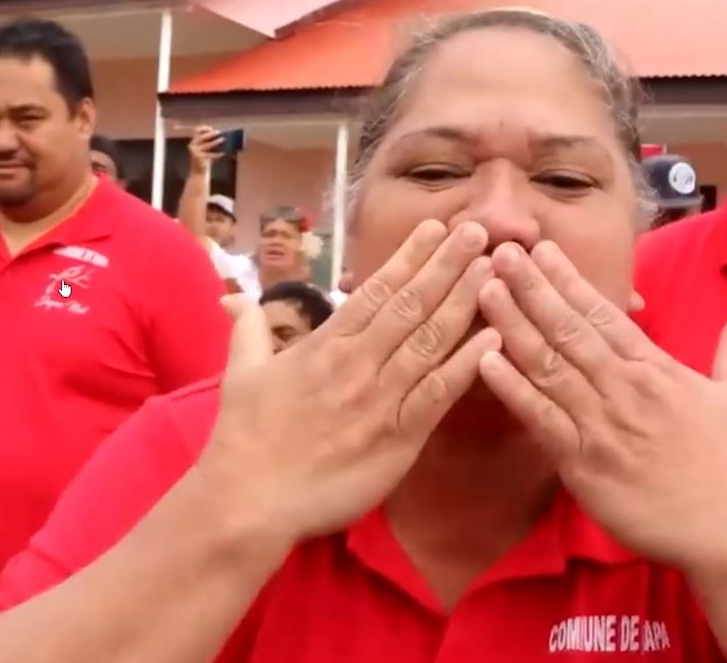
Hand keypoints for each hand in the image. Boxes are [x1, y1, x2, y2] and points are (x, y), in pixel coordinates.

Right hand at [188, 126, 224, 173]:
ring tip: (223, 140)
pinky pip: (210, 154)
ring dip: (216, 142)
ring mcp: (195, 152)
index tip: (212, 129)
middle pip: (202, 136)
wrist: (198, 172)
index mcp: (194, 142)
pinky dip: (217, 154)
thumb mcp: (206, 150)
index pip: (197, 131)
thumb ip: (209, 143)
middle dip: (211, 133)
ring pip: (207, 145)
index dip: (204, 128)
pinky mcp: (199, 158)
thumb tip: (222, 136)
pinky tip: (223, 153)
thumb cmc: (204, 160)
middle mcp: (193, 145)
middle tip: (220, 132)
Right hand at [194, 220, 500, 542]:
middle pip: (411, 305)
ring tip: (494, 269)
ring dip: (465, 303)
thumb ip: (248, 327)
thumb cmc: (244, 437)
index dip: (410, 257)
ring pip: (431, 341)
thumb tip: (232, 295)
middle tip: (479, 230)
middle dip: (447, 265)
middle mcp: (358, 363)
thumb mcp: (241, 372)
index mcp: (325, 344)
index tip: (437, 228)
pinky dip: (466, 366)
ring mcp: (380, 399)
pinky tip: (493, 340)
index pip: (376, 291)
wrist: (248, 500)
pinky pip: (438, 395)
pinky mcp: (397, 439)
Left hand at [477, 241, 726, 568]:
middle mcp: (623, 388)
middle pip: (569, 330)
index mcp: (655, 369)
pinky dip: (512, 389)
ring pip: (548, 366)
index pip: (605, 315)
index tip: (541, 249)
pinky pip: (541, 419)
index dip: (569, 280)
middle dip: (531, 288)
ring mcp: (600, 425)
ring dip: (513, 326)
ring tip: (483, 290)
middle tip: (498, 251)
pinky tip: (484, 360)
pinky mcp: (583, 464)